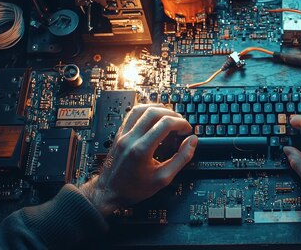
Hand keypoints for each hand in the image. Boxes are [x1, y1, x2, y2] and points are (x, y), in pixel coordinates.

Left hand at [80, 104, 196, 215]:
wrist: (109, 192)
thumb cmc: (134, 189)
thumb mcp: (163, 179)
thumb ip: (181, 159)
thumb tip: (192, 142)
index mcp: (142, 150)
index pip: (165, 123)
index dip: (181, 123)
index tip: (187, 130)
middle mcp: (131, 138)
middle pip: (154, 112)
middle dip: (172, 114)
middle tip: (180, 124)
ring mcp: (123, 134)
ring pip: (141, 108)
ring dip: (158, 109)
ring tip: (169, 117)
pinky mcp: (120, 134)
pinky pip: (132, 114)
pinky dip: (146, 111)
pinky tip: (154, 118)